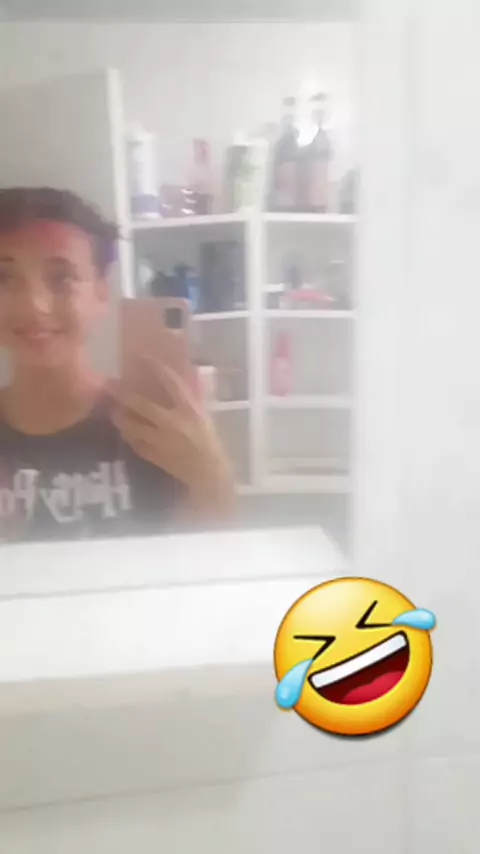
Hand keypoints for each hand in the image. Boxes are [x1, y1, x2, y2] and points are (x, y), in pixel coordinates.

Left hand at [109, 360, 234, 518]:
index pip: (171, 383)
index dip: (155, 368)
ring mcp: (161, 441)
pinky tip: (126, 431)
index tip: (141, 357)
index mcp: (189, 410)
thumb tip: (174, 381)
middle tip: (111, 386)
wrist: (208, 472)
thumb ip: (188, 400)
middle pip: (143, 405)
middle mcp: (173, 423)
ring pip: (133, 426)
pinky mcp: (154, 455)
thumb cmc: (209, 441)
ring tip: (114, 411)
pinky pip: (135, 443)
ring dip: (120, 417)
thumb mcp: (202, 416)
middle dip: (125, 395)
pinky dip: (129, 436)